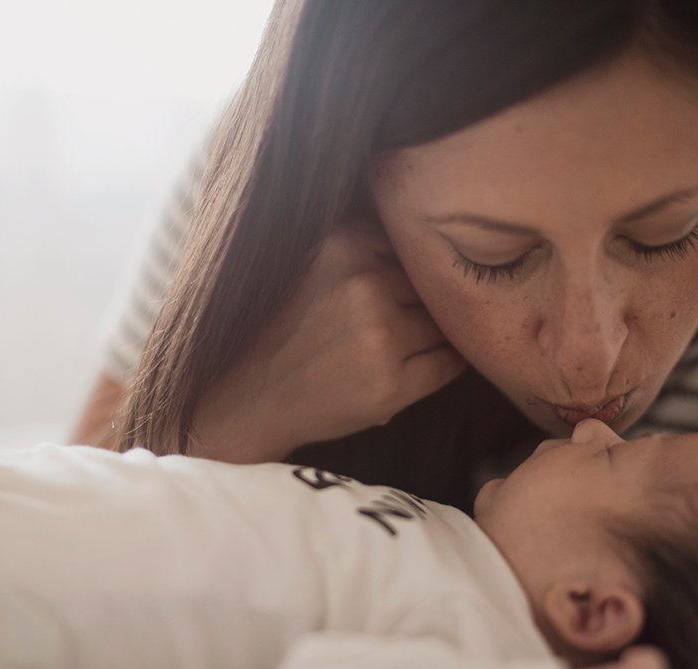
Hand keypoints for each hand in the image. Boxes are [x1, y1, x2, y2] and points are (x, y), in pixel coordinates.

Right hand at [191, 223, 465, 461]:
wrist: (249, 398)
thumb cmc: (285, 331)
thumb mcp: (315, 264)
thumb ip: (364, 246)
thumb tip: (430, 239)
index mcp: (343, 243)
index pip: (412, 247)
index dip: (409, 272)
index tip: (397, 290)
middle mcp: (364, 284)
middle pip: (430, 286)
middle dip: (422, 304)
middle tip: (399, 323)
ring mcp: (381, 335)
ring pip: (441, 325)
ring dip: (433, 336)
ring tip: (400, 346)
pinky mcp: (393, 384)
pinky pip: (448, 364)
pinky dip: (445, 364)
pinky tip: (415, 366)